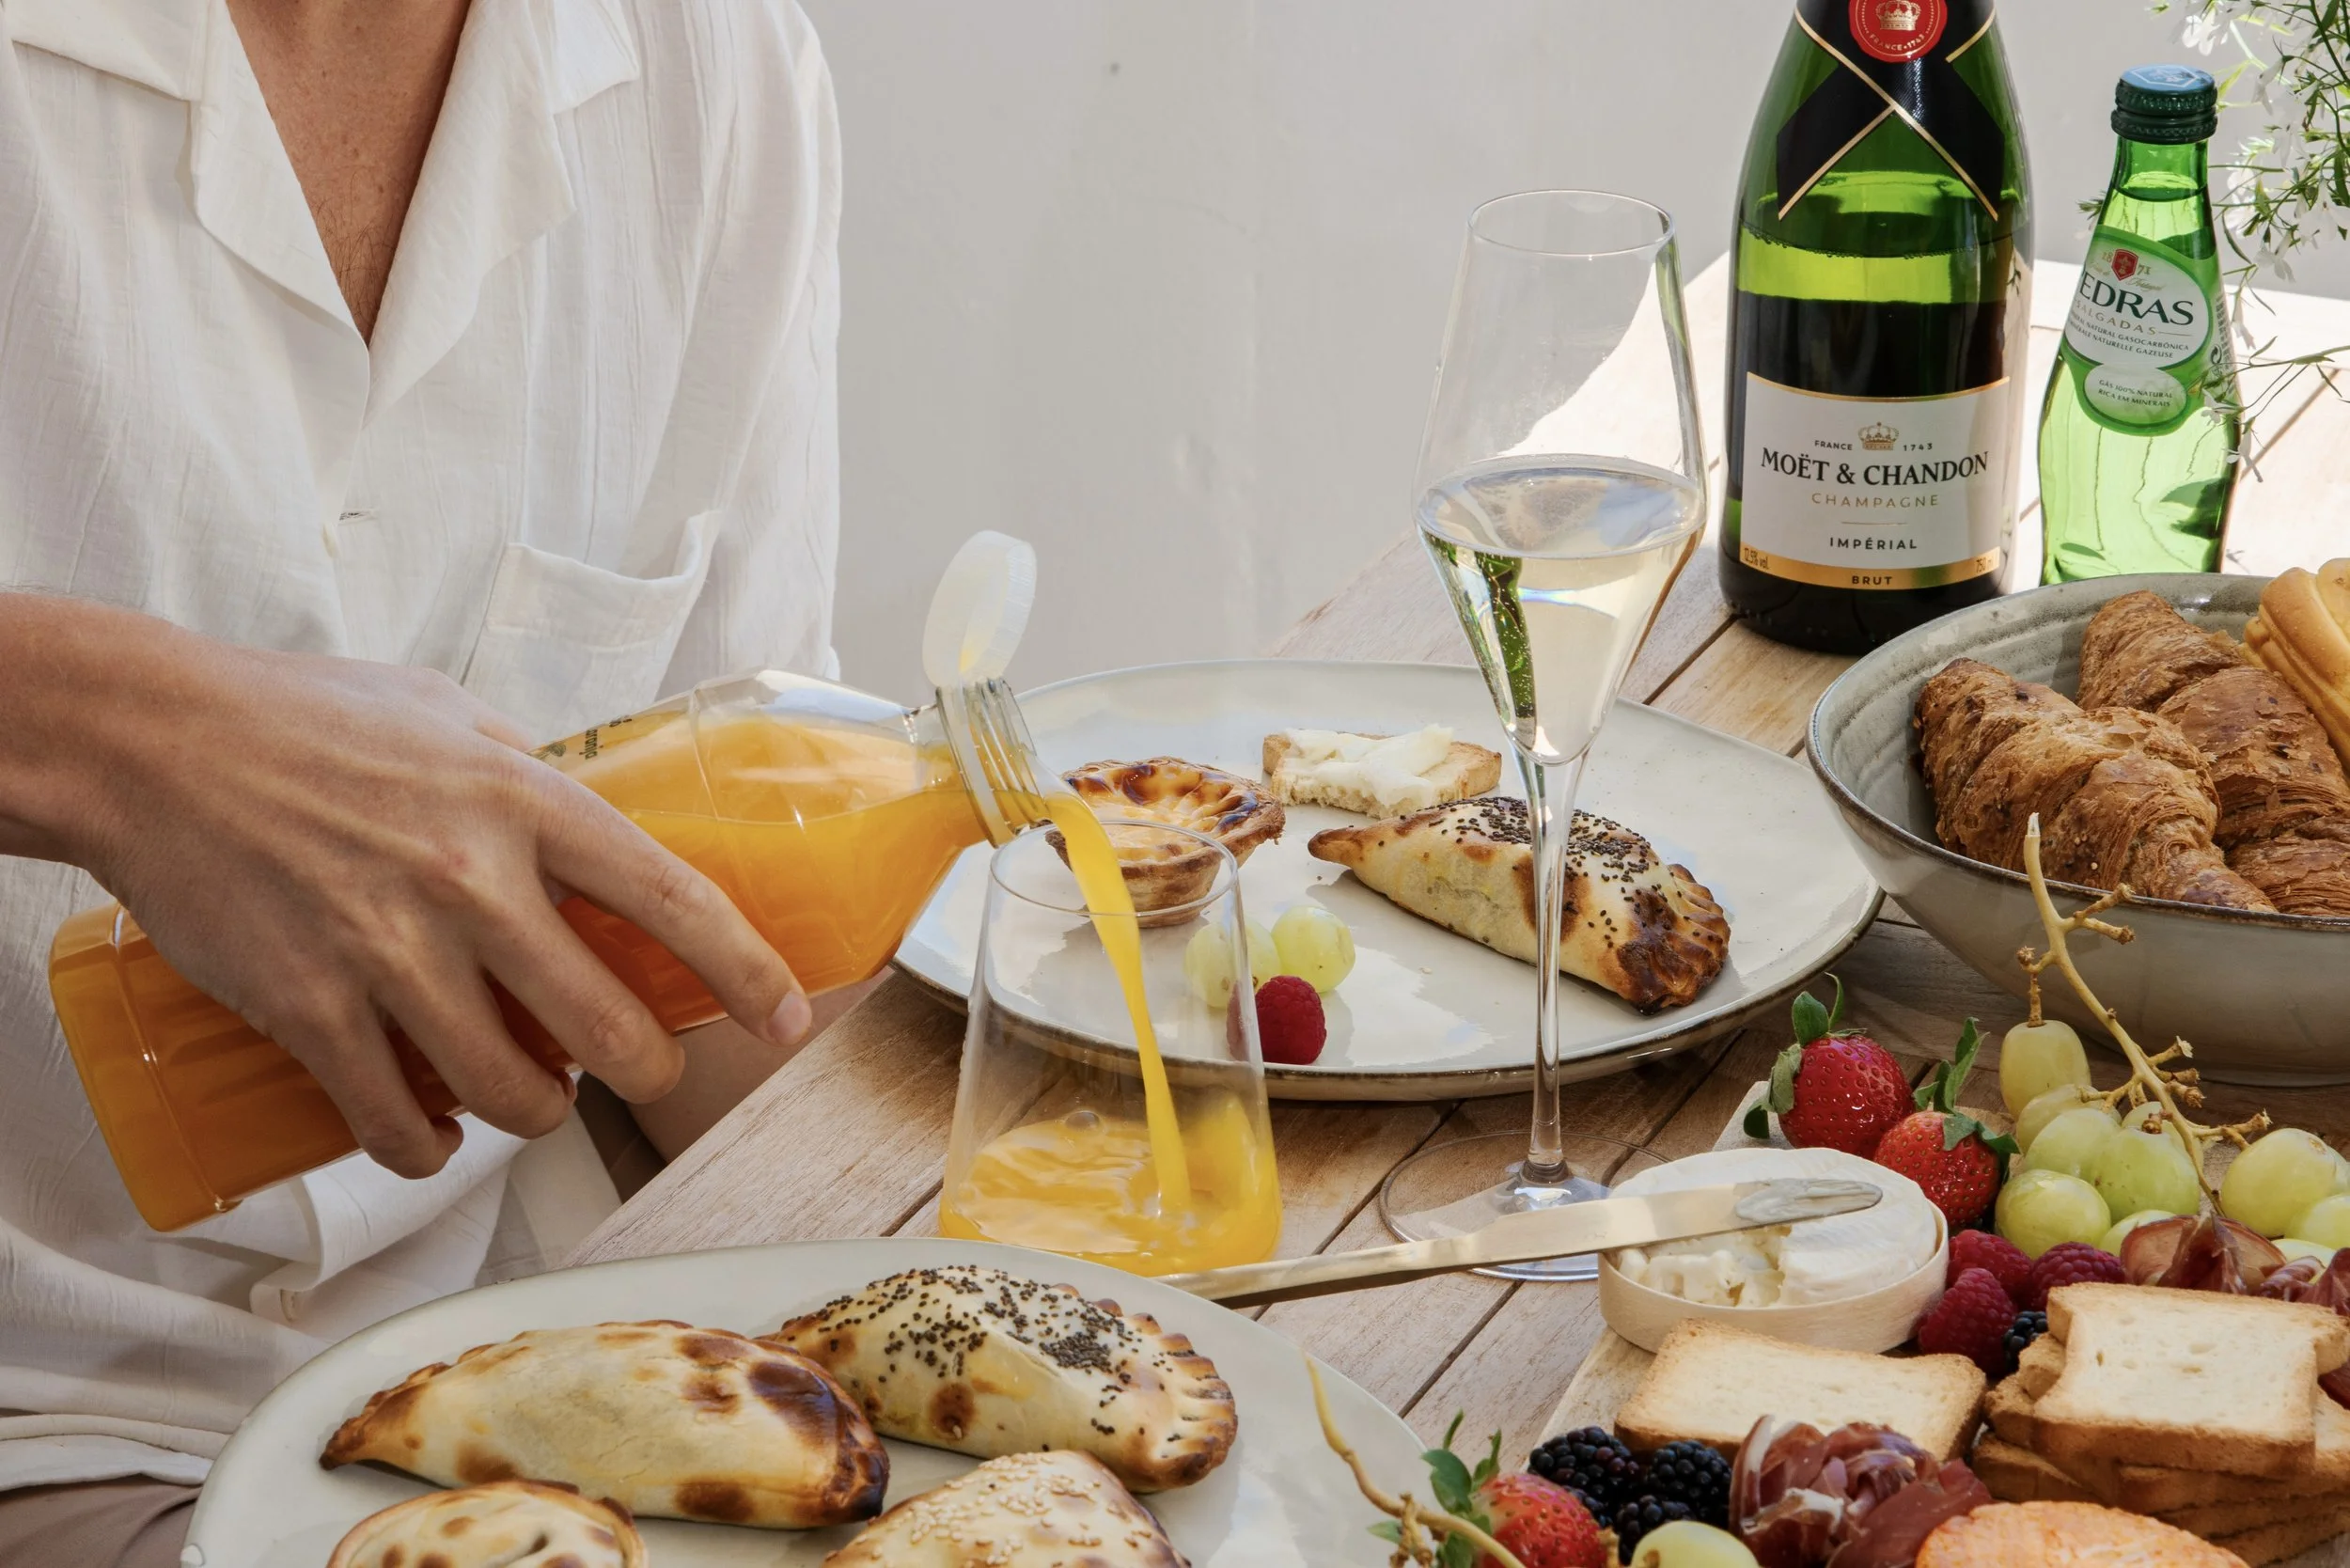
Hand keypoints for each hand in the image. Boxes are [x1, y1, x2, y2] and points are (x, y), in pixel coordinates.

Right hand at [1, 597, 811, 1177]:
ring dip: (539, 1114)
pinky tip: (431, 1133)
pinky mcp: (311, 1011)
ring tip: (531, 1093)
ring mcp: (391, 955)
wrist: (153, 742)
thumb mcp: (451, 716)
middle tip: (640, 1074)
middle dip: (647, 1076)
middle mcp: (473, 883)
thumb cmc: (303, 718)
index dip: (749, 975)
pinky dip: (426, 1149)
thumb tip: (596, 816)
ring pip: (516, 1095)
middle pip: (610, 1031)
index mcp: (525, 802)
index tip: (786, 1018)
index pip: (676, 903)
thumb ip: (529, 772)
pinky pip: (398, 1125)